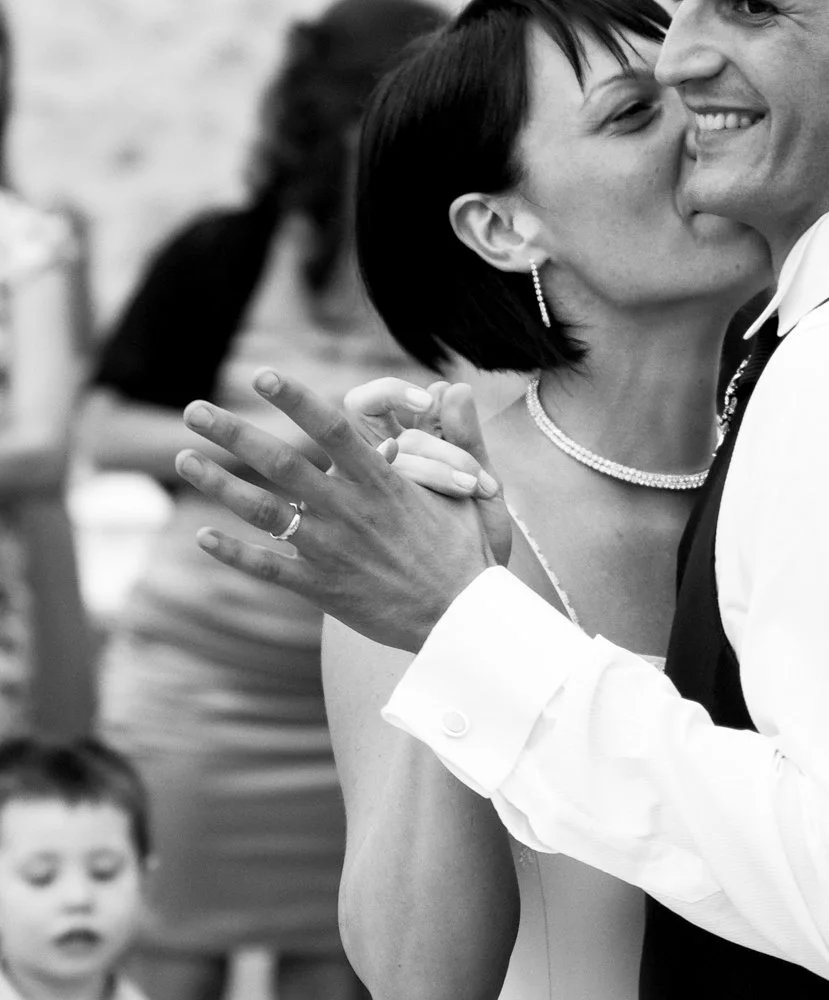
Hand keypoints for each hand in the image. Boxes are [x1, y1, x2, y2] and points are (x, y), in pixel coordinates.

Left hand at [175, 368, 500, 650]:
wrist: (459, 624)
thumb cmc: (468, 554)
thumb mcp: (474, 490)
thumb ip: (464, 436)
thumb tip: (455, 387)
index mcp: (383, 482)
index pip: (333, 428)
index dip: (296, 399)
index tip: (263, 375)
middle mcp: (350, 510)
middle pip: (281, 463)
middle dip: (234, 433)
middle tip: (195, 410)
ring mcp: (331, 550)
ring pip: (263, 511)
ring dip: (220, 484)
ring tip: (183, 459)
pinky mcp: (322, 587)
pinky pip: (268, 568)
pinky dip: (233, 553)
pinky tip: (202, 535)